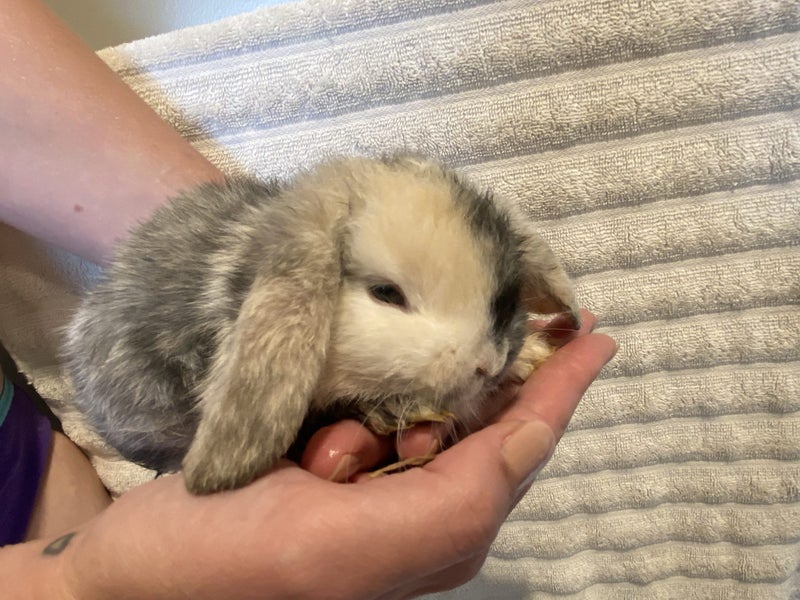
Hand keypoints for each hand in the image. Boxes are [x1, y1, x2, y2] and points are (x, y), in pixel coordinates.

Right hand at [61, 310, 615, 599]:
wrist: (134, 573)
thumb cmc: (234, 561)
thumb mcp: (352, 543)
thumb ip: (460, 498)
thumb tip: (538, 433)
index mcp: (441, 537)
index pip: (521, 446)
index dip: (563, 389)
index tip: (598, 333)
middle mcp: (422, 521)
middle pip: (482, 428)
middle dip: (469, 393)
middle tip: (455, 358)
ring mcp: (377, 499)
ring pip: (424, 418)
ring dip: (387, 416)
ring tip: (325, 456)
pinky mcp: (335, 479)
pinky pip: (372, 424)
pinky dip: (350, 424)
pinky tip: (308, 456)